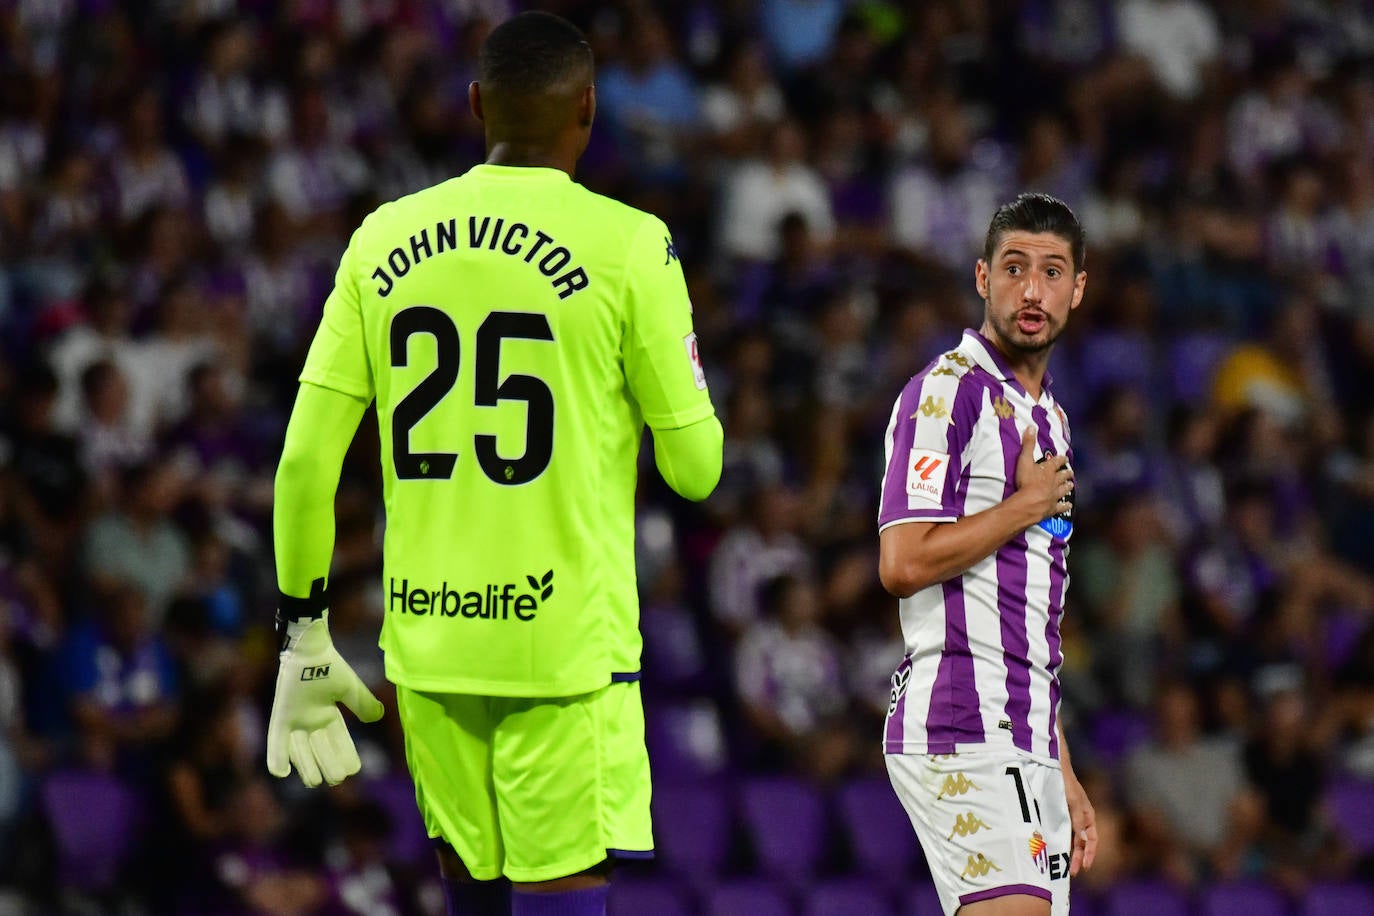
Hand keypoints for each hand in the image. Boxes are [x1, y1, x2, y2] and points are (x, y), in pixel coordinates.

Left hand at [266, 615, 383, 786]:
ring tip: (315, 782)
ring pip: (300, 751)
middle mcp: (310, 722)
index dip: (346, 756)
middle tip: (336, 778)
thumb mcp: (349, 688)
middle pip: (320, 751)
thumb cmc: (329, 666)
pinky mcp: (280, 717)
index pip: (340, 741)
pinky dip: (277, 757)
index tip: (353, 769)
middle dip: (328, 765)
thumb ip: (363, 703)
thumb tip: (378, 717)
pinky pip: (276, 741)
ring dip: (307, 767)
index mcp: (328, 716)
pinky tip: (281, 773)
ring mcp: (294, 721)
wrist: (309, 650)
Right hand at [1013, 427, 1073, 521]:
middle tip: (1070, 472)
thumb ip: (1028, 444)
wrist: (1029, 502)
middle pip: (1062, 476)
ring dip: (1067, 486)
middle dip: (1066, 473)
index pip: (1056, 462)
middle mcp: (1054, 482)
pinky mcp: (1053, 508)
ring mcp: (1054, 495)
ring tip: (1071, 485)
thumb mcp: (1024, 460)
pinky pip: (1061, 507)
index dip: (1060, 459)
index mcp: (1048, 470)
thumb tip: (1031, 427)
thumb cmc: (1026, 481)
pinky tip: (1069, 505)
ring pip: (1064, 489)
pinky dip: (1065, 506)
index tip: (1064, 457)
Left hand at [1063, 768, 1097, 876]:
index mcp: (1088, 816)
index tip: (1085, 867)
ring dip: (1071, 852)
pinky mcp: (1061, 814)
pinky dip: (1062, 841)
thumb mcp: (1073, 802)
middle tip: (1073, 872)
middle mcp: (1081, 818)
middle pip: (1082, 842)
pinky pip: (1064, 831)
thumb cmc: (1066, 783)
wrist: (1054, 767)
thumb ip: (1078, 820)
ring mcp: (1071, 816)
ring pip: (1073, 838)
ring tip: (1066, 866)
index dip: (1090, 853)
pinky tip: (1056, 849)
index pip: (1092, 839)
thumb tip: (1085, 840)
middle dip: (1079, 857)